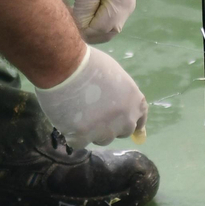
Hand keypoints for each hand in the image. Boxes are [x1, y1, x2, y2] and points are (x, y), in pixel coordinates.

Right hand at [33, 46, 147, 147]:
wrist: (65, 66)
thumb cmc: (88, 63)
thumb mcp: (116, 75)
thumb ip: (122, 95)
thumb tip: (122, 108)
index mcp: (135, 101)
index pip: (140, 119)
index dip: (133, 123)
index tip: (127, 127)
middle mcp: (125, 119)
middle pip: (121, 132)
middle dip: (109, 126)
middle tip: (92, 112)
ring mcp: (106, 130)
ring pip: (100, 139)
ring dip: (91, 131)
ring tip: (76, 111)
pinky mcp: (84, 137)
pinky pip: (79, 142)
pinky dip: (71, 133)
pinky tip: (65, 116)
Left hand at [70, 0, 135, 43]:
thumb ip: (84, 7)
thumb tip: (79, 29)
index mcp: (120, 4)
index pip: (98, 30)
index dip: (80, 29)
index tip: (66, 17)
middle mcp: (126, 10)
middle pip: (103, 35)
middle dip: (85, 31)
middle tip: (68, 17)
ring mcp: (124, 9)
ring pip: (105, 31)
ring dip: (89, 28)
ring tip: (74, 14)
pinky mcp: (119, 5)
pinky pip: (106, 22)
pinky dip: (93, 22)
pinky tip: (82, 12)